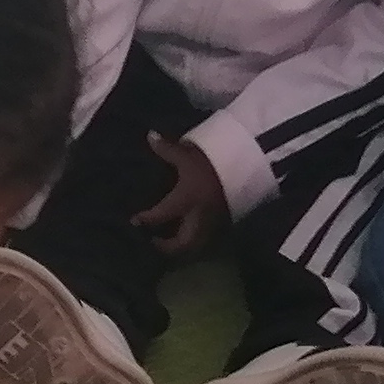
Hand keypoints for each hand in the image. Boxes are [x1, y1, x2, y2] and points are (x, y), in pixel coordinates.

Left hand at [132, 135, 230, 258]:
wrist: (249, 161)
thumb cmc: (213, 159)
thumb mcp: (188, 154)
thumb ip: (167, 149)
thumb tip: (149, 136)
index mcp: (185, 200)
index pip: (160, 215)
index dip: (145, 220)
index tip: (134, 221)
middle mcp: (198, 217)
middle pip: (181, 243)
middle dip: (166, 247)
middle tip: (153, 240)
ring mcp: (214, 222)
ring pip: (196, 244)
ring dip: (182, 246)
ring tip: (169, 240)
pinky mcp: (226, 221)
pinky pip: (208, 238)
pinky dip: (196, 239)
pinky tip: (189, 232)